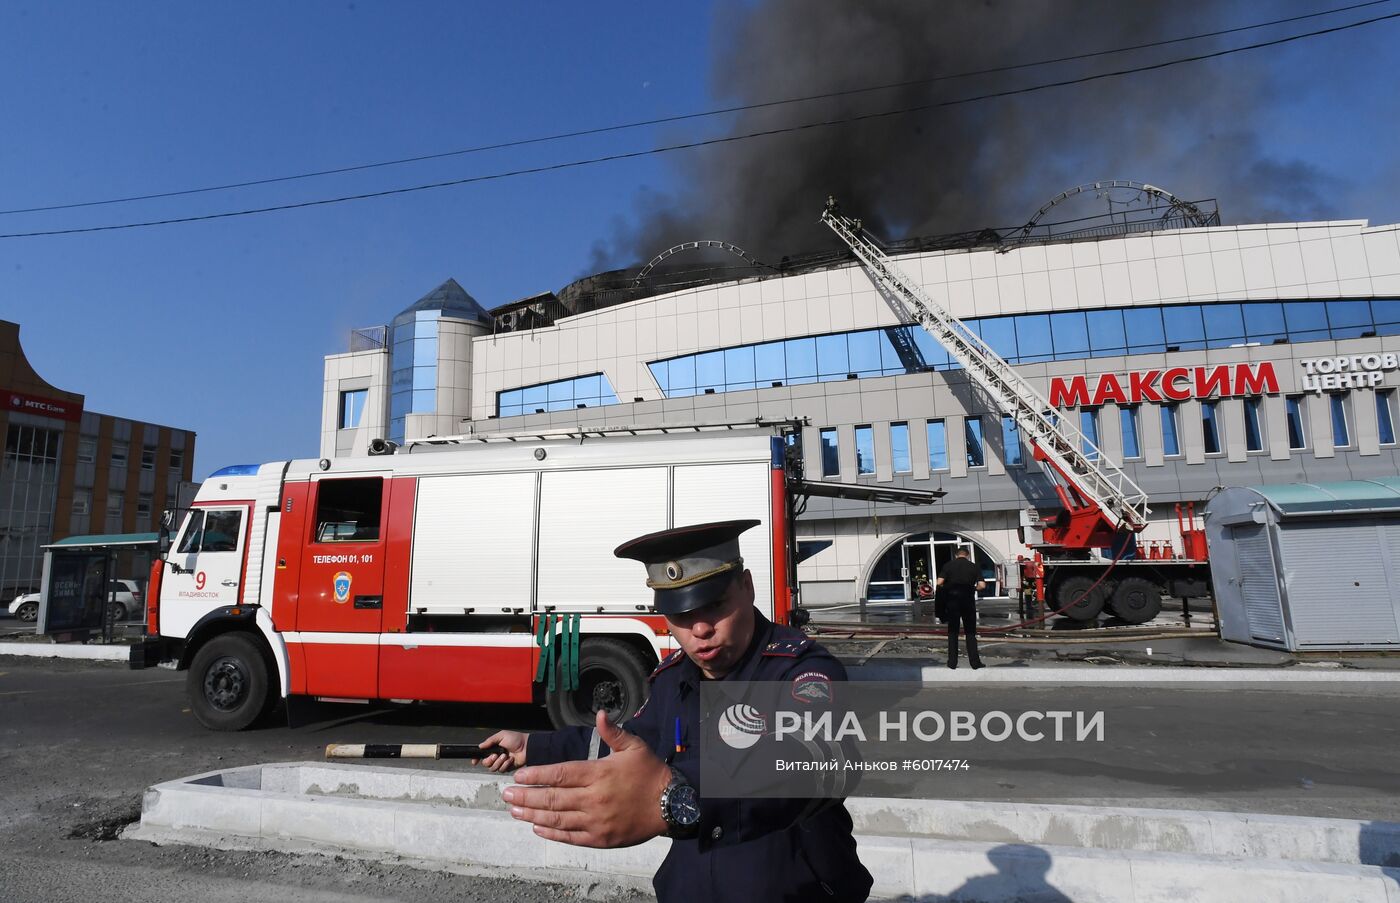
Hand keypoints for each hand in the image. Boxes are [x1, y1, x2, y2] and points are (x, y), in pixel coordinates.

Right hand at [476, 730, 528, 772]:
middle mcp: (496, 756)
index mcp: (493, 748)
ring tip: (505, 755)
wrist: (527, 746)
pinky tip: (511, 759)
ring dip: (499, 762)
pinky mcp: (507, 768)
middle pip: (486, 763)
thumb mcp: (501, 736)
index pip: (482, 755)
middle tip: (495, 755)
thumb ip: (490, 741)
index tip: (475, 761)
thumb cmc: (516, 739)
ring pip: (493, 768)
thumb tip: (480, 745)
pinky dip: (506, 764)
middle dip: (489, 760)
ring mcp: (501, 763)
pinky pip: (501, 770)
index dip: (477, 758)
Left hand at [503, 709, 670, 847]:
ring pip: (557, 819)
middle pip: (552, 798)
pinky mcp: (601, 838)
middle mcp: (594, 798)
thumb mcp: (635, 746)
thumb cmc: (651, 773)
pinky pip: (570, 837)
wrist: (671, 805)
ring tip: (515, 812)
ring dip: (532, 816)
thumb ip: (613, 731)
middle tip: (507, 796)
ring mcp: (596, 820)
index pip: (559, 774)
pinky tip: (538, 828)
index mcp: (598, 773)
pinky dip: (552, 833)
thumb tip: (600, 714)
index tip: (519, 777)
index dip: (536, 775)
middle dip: (526, 797)